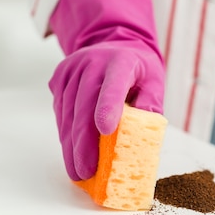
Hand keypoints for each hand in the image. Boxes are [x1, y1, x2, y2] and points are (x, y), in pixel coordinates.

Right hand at [47, 0, 163, 180]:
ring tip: (77, 171)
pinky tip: (71, 153)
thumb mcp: (154, 81)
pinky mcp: (59, 78)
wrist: (114, 43)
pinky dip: (65, 134)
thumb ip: (151, 104)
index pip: (113, 84)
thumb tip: (144, 132)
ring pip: (68, 112)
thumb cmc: (138, 69)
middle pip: (84, 105)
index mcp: (121, 62)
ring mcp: (72, 69)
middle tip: (86, 170)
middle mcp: (93, 62)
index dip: (108, 106)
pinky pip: (61, 111)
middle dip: (84, 142)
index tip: (106, 131)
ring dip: (70, 145)